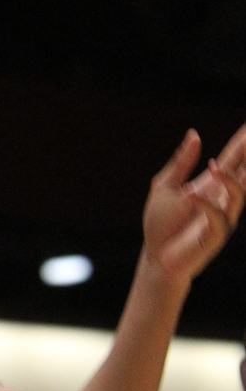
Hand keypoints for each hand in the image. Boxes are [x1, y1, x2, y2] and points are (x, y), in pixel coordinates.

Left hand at [142, 125, 245, 285]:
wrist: (154, 256)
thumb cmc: (160, 223)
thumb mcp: (165, 186)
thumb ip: (181, 163)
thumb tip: (195, 134)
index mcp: (210, 186)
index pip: (232, 160)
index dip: (242, 144)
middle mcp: (221, 200)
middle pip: (243, 175)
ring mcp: (221, 219)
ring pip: (238, 197)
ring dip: (229, 181)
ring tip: (215, 166)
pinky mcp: (214, 237)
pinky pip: (218, 219)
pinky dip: (206, 206)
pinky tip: (192, 195)